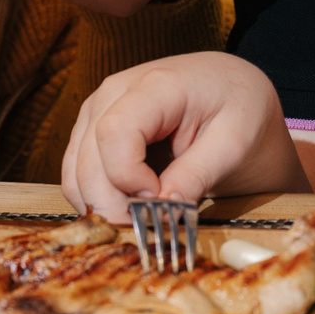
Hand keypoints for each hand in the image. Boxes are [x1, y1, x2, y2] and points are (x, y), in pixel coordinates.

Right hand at [59, 51, 307, 220]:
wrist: (232, 89)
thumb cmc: (239, 108)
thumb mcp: (234, 142)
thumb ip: (197, 174)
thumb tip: (162, 211)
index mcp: (155, 85)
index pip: (115, 132)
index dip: (128, 177)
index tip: (160, 201)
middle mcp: (114, 92)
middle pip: (89, 158)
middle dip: (114, 203)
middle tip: (150, 228)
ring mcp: (98, 109)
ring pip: (76, 170)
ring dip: (102, 204)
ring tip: (144, 220)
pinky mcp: (92, 129)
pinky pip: (78, 172)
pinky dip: (97, 197)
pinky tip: (130, 208)